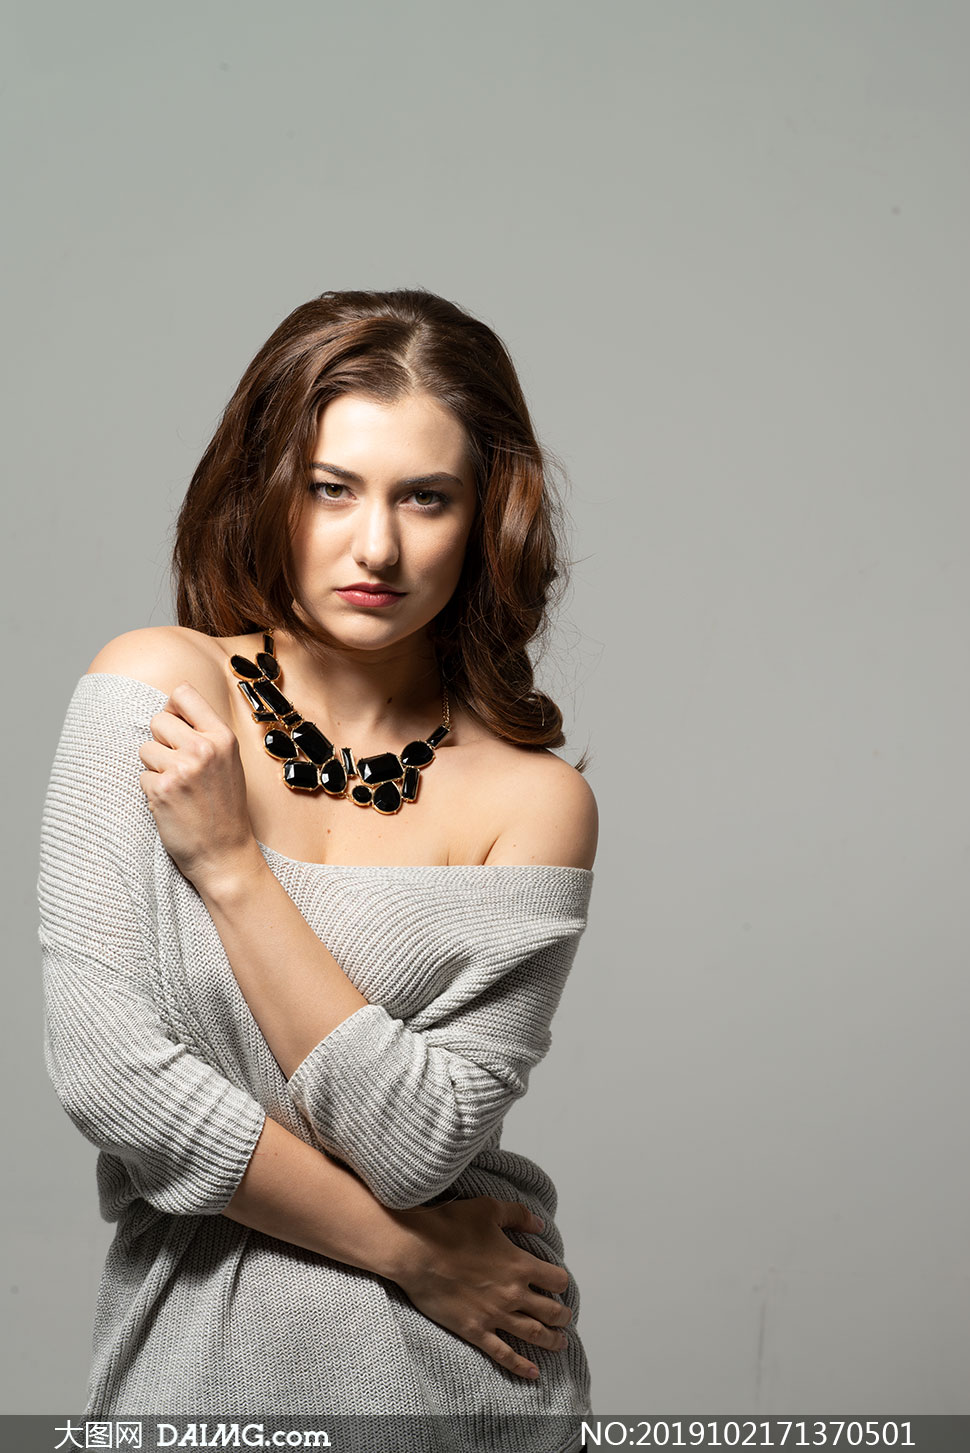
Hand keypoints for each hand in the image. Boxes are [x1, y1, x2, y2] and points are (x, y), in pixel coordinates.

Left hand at [137, 681, 259, 888]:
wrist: (225, 853)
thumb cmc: (225, 808)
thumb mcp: (228, 762)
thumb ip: (205, 734)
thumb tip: (171, 710)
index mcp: (223, 737)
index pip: (183, 693)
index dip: (173, 709)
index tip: (177, 728)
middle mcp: (204, 748)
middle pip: (158, 720)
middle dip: (161, 742)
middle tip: (179, 767)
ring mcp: (182, 769)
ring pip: (145, 749)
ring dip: (154, 768)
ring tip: (177, 788)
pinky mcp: (162, 790)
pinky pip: (141, 777)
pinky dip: (151, 791)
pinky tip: (172, 804)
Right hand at [389, 1196, 573, 1380]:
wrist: (416, 1251)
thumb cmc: (451, 1226)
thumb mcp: (489, 1209)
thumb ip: (519, 1216)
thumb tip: (540, 1225)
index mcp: (520, 1264)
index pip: (557, 1280)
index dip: (560, 1282)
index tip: (557, 1284)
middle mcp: (513, 1293)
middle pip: (551, 1311)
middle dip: (563, 1316)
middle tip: (565, 1318)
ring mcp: (495, 1315)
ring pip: (534, 1334)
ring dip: (552, 1341)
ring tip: (560, 1343)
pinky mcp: (475, 1330)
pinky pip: (504, 1353)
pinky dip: (521, 1365)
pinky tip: (533, 1372)